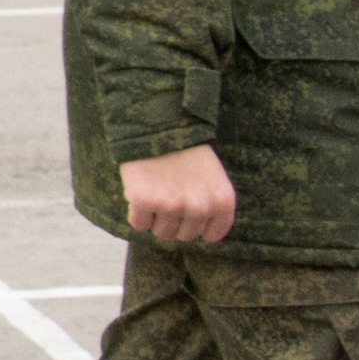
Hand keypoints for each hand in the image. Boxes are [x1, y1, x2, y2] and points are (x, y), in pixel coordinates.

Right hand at [120, 145, 236, 245]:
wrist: (159, 124)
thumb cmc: (186, 150)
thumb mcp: (214, 177)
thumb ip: (211, 205)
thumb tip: (200, 234)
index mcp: (222, 201)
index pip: (212, 235)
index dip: (197, 226)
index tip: (188, 213)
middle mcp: (199, 207)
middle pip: (183, 235)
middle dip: (174, 221)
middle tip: (168, 195)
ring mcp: (171, 205)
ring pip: (161, 232)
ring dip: (155, 217)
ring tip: (155, 191)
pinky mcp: (144, 201)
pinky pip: (138, 224)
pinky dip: (136, 212)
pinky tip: (140, 192)